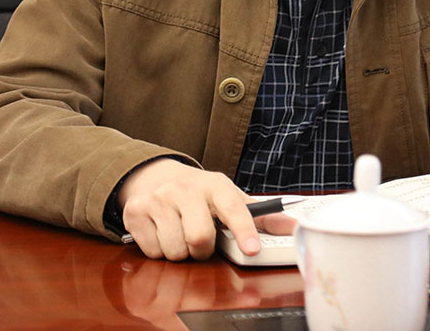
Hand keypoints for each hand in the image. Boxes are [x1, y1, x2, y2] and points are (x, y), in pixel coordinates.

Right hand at [118, 159, 291, 260]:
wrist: (155, 177)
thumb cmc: (199, 195)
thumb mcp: (229, 197)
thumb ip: (260, 216)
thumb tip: (293, 227)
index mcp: (215, 185)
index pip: (233, 207)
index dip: (244, 230)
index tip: (252, 249)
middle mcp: (185, 188)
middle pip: (199, 237)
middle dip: (203, 250)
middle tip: (202, 242)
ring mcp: (158, 198)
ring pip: (175, 249)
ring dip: (181, 252)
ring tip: (180, 235)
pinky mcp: (136, 211)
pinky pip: (153, 251)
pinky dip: (160, 251)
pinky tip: (162, 233)